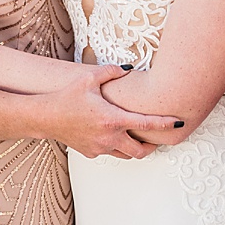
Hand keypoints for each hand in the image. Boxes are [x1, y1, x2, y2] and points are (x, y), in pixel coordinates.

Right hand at [51, 65, 183, 158]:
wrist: (45, 117)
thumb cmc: (67, 98)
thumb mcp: (89, 79)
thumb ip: (111, 72)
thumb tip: (128, 69)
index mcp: (113, 119)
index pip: (147, 124)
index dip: (166, 124)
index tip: (179, 124)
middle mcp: (109, 137)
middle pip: (141, 151)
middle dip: (153, 146)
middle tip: (158, 137)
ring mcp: (100, 148)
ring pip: (127, 155)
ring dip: (135, 148)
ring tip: (139, 137)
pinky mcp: (92, 153)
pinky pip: (111, 153)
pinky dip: (117, 146)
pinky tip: (115, 135)